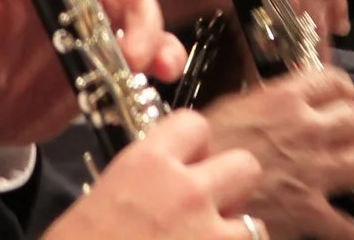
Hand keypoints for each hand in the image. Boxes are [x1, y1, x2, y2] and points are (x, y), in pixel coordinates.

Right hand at [41, 111, 262, 239]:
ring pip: (252, 222)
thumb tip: (165, 185)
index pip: (195, 124)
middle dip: (232, 186)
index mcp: (147, 164)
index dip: (197, 145)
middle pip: (244, 165)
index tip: (190, 163)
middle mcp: (186, 191)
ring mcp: (209, 233)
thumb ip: (143, 183)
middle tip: (209, 208)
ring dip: (234, 235)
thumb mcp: (100, 200)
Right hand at [201, 68, 353, 239]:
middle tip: (348, 137)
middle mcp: (307, 131)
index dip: (343, 92)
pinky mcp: (310, 211)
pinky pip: (350, 226)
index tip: (341, 98)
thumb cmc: (201, 148)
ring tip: (353, 174)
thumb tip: (281, 97)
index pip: (335, 82)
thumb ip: (265, 100)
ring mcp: (313, 172)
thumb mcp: (230, 107)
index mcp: (285, 100)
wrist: (191, 186)